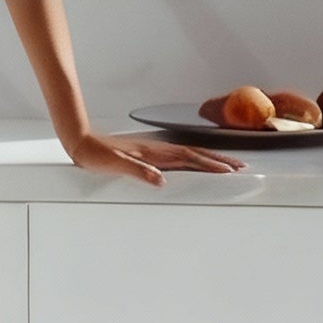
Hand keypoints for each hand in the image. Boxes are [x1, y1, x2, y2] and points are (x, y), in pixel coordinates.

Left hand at [67, 129, 249, 187]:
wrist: (81, 143)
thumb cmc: (96, 155)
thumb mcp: (115, 165)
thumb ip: (138, 171)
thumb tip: (160, 180)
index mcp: (153, 154)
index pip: (189, 159)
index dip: (210, 165)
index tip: (230, 171)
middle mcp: (157, 150)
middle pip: (195, 154)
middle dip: (219, 160)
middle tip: (240, 166)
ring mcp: (154, 150)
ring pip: (189, 153)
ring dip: (209, 158)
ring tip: (227, 164)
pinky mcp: (148, 153)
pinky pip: (178, 156)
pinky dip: (193, 158)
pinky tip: (195, 162)